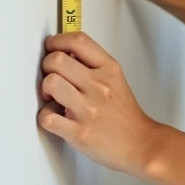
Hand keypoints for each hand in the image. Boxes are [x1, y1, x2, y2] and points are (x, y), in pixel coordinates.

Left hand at [36, 32, 166, 176]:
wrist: (140, 144)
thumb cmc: (125, 115)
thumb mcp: (116, 80)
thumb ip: (93, 65)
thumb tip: (66, 52)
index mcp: (109, 70)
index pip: (79, 41)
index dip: (57, 40)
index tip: (51, 46)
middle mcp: (99, 87)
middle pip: (56, 60)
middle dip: (46, 66)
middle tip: (51, 75)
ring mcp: (88, 110)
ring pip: (50, 83)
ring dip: (45, 90)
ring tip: (52, 96)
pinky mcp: (78, 132)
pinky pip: (47, 117)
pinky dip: (45, 116)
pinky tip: (55, 117)